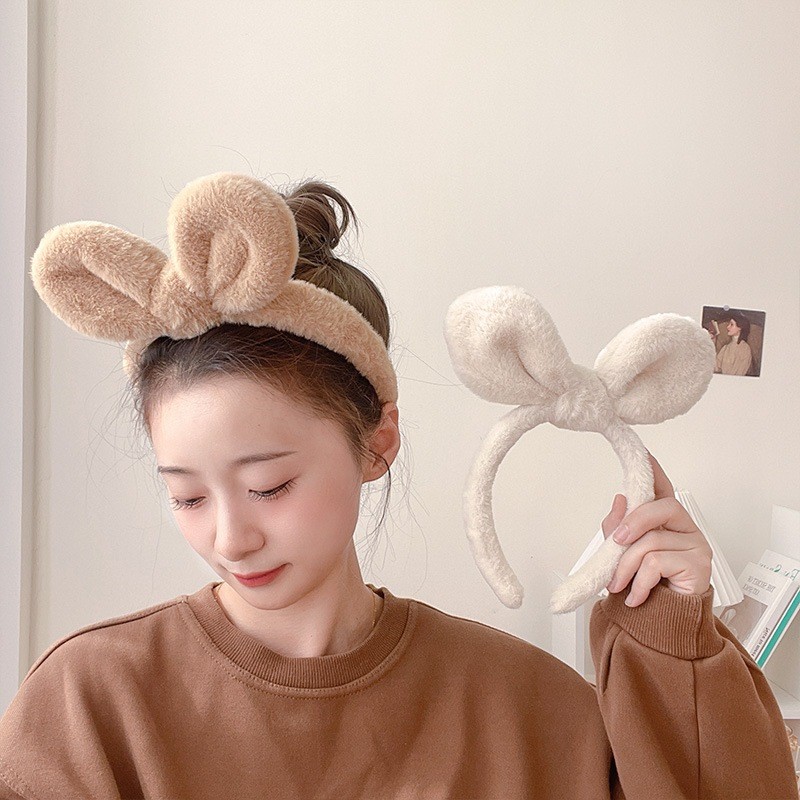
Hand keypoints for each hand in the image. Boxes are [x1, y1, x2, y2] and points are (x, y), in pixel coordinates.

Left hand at [601, 453, 712, 606]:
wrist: (662, 624)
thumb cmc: (646, 585)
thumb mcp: (622, 553)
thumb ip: (618, 527)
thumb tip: (620, 500)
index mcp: (666, 520)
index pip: (662, 488)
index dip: (654, 471)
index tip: (643, 454)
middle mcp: (685, 528)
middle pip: (660, 508)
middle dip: (631, 524)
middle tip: (614, 543)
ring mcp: (696, 545)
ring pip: (651, 541)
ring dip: (626, 565)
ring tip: (619, 584)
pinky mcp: (699, 566)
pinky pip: (657, 563)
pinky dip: (639, 582)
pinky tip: (637, 596)